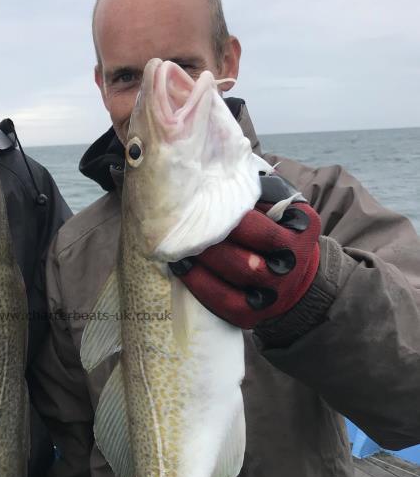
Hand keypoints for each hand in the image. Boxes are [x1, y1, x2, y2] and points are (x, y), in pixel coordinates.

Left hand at [171, 177, 320, 329]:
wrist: (295, 277)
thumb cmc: (277, 230)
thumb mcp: (281, 206)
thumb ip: (259, 188)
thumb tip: (219, 162)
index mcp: (301, 230)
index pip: (259, 225)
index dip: (227, 216)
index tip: (200, 203)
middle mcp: (291, 263)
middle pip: (247, 253)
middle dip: (211, 240)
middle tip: (181, 226)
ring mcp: (273, 293)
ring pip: (236, 274)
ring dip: (202, 259)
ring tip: (177, 244)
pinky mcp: (252, 314)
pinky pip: (222, 301)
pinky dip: (199, 283)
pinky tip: (181, 267)